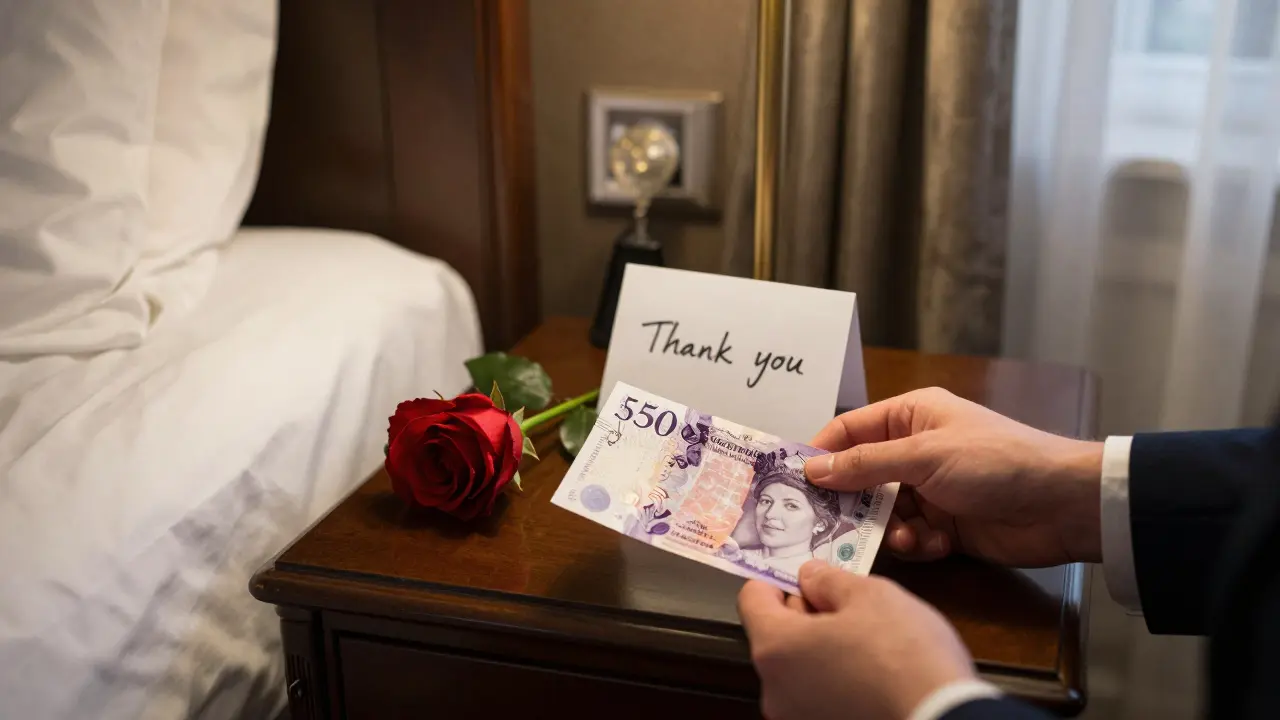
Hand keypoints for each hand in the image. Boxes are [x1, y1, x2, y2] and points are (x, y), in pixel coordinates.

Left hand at [738, 561, 973, 719]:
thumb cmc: (904, 654)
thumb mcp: (870, 594)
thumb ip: (828, 579)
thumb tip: (809, 576)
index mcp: (775, 647)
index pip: (752, 599)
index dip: (779, 581)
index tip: (809, 580)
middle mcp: (773, 689)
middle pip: (775, 636)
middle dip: (805, 616)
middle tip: (849, 609)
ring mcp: (795, 719)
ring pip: (798, 669)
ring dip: (822, 650)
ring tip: (868, 645)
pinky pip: (817, 697)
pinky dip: (835, 682)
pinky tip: (872, 677)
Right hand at [805, 387, 1102, 566]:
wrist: (1062, 505)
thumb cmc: (995, 462)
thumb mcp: (924, 456)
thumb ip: (865, 464)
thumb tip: (812, 468)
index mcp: (910, 416)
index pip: (848, 431)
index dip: (820, 454)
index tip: (792, 483)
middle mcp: (915, 450)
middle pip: (860, 477)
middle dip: (851, 502)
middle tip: (826, 526)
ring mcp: (930, 490)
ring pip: (882, 513)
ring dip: (888, 529)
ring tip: (904, 537)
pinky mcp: (945, 526)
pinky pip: (909, 537)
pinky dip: (916, 544)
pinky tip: (934, 545)